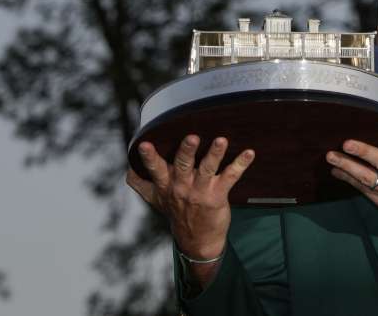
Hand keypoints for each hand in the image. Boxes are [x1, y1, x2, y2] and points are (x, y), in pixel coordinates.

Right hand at [126, 135, 254, 261]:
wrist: (196, 240)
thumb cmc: (176, 212)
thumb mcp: (155, 200)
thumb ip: (141, 183)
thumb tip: (128, 168)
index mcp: (166, 185)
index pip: (155, 169)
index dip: (149, 157)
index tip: (144, 144)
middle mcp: (182, 186)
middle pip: (183, 165)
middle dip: (187, 151)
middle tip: (192, 137)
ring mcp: (201, 191)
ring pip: (208, 169)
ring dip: (215, 154)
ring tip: (221, 140)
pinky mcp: (218, 195)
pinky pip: (231, 176)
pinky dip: (241, 164)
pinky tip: (250, 153)